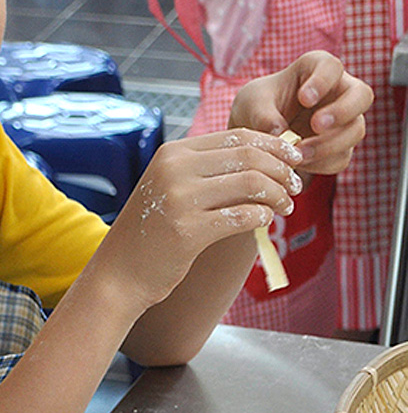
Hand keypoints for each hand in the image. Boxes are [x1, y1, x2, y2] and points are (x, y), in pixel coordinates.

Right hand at [92, 128, 302, 309]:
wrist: (117, 276)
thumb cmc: (148, 236)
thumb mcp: (170, 190)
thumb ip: (205, 171)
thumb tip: (262, 159)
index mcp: (172, 153)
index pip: (237, 136)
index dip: (273, 146)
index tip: (292, 161)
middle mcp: (174, 170)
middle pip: (248, 156)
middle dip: (282, 170)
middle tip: (295, 186)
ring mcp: (179, 200)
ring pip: (251, 183)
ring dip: (278, 194)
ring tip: (285, 206)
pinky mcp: (187, 231)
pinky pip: (242, 216)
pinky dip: (262, 217)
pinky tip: (264, 222)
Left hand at [229, 50, 372, 174]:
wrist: (255, 135)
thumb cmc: (256, 108)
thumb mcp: (251, 105)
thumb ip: (263, 115)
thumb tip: (279, 132)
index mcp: (315, 69)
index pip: (331, 67)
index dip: (323, 81)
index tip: (304, 98)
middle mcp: (337, 92)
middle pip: (361, 96)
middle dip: (343, 112)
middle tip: (317, 125)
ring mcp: (342, 121)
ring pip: (355, 130)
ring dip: (330, 145)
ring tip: (299, 153)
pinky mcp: (338, 148)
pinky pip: (340, 158)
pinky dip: (321, 164)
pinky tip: (299, 165)